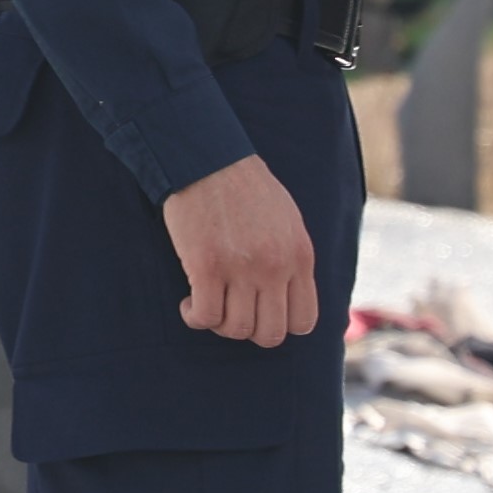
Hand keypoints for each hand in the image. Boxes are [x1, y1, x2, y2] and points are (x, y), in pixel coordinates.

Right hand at [158, 153, 316, 346]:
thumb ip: (291, 260)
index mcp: (299, 257)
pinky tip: (188, 303)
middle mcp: (275, 267)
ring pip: (236, 329)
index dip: (279, 326)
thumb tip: (287, 297)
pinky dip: (194, 317)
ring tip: (207, 303)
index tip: (259, 312)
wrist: (207, 158)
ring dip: (218, 324)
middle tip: (231, 311)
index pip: (303, 321)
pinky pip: (205, 316)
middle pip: (270, 333)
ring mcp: (241, 268)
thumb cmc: (244, 188)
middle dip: (248, 330)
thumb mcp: (287, 222)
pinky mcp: (206, 266)